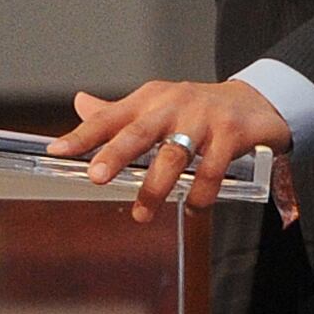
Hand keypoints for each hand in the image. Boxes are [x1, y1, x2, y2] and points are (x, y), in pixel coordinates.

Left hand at [53, 78, 289, 221]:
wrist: (256, 101)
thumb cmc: (197, 108)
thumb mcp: (157, 105)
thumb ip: (119, 113)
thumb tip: (80, 104)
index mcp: (149, 100)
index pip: (110, 117)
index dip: (83, 135)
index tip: (58, 151)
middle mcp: (174, 105)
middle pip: (140, 132)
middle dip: (117, 154)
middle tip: (97, 177)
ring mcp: (204, 118)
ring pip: (175, 155)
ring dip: (157, 187)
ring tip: (142, 214)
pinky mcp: (231, 133)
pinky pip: (213, 169)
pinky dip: (201, 193)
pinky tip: (193, 207)